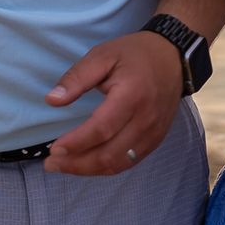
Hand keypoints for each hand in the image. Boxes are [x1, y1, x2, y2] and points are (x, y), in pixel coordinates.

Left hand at [42, 32, 181, 176]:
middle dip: (77, 164)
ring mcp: (153, 133)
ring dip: (89, 170)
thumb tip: (52, 100)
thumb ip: (77, 78)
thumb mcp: (102, 55)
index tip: (53, 149)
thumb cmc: (134, 54)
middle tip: (51, 163)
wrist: (172, 57)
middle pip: (109, 154)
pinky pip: (130, 162)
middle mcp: (145, 120)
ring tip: (64, 167)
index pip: (101, 129)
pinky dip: (107, 167)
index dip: (76, 143)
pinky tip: (88, 164)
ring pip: (119, 163)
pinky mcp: (156, 139)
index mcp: (131, 96)